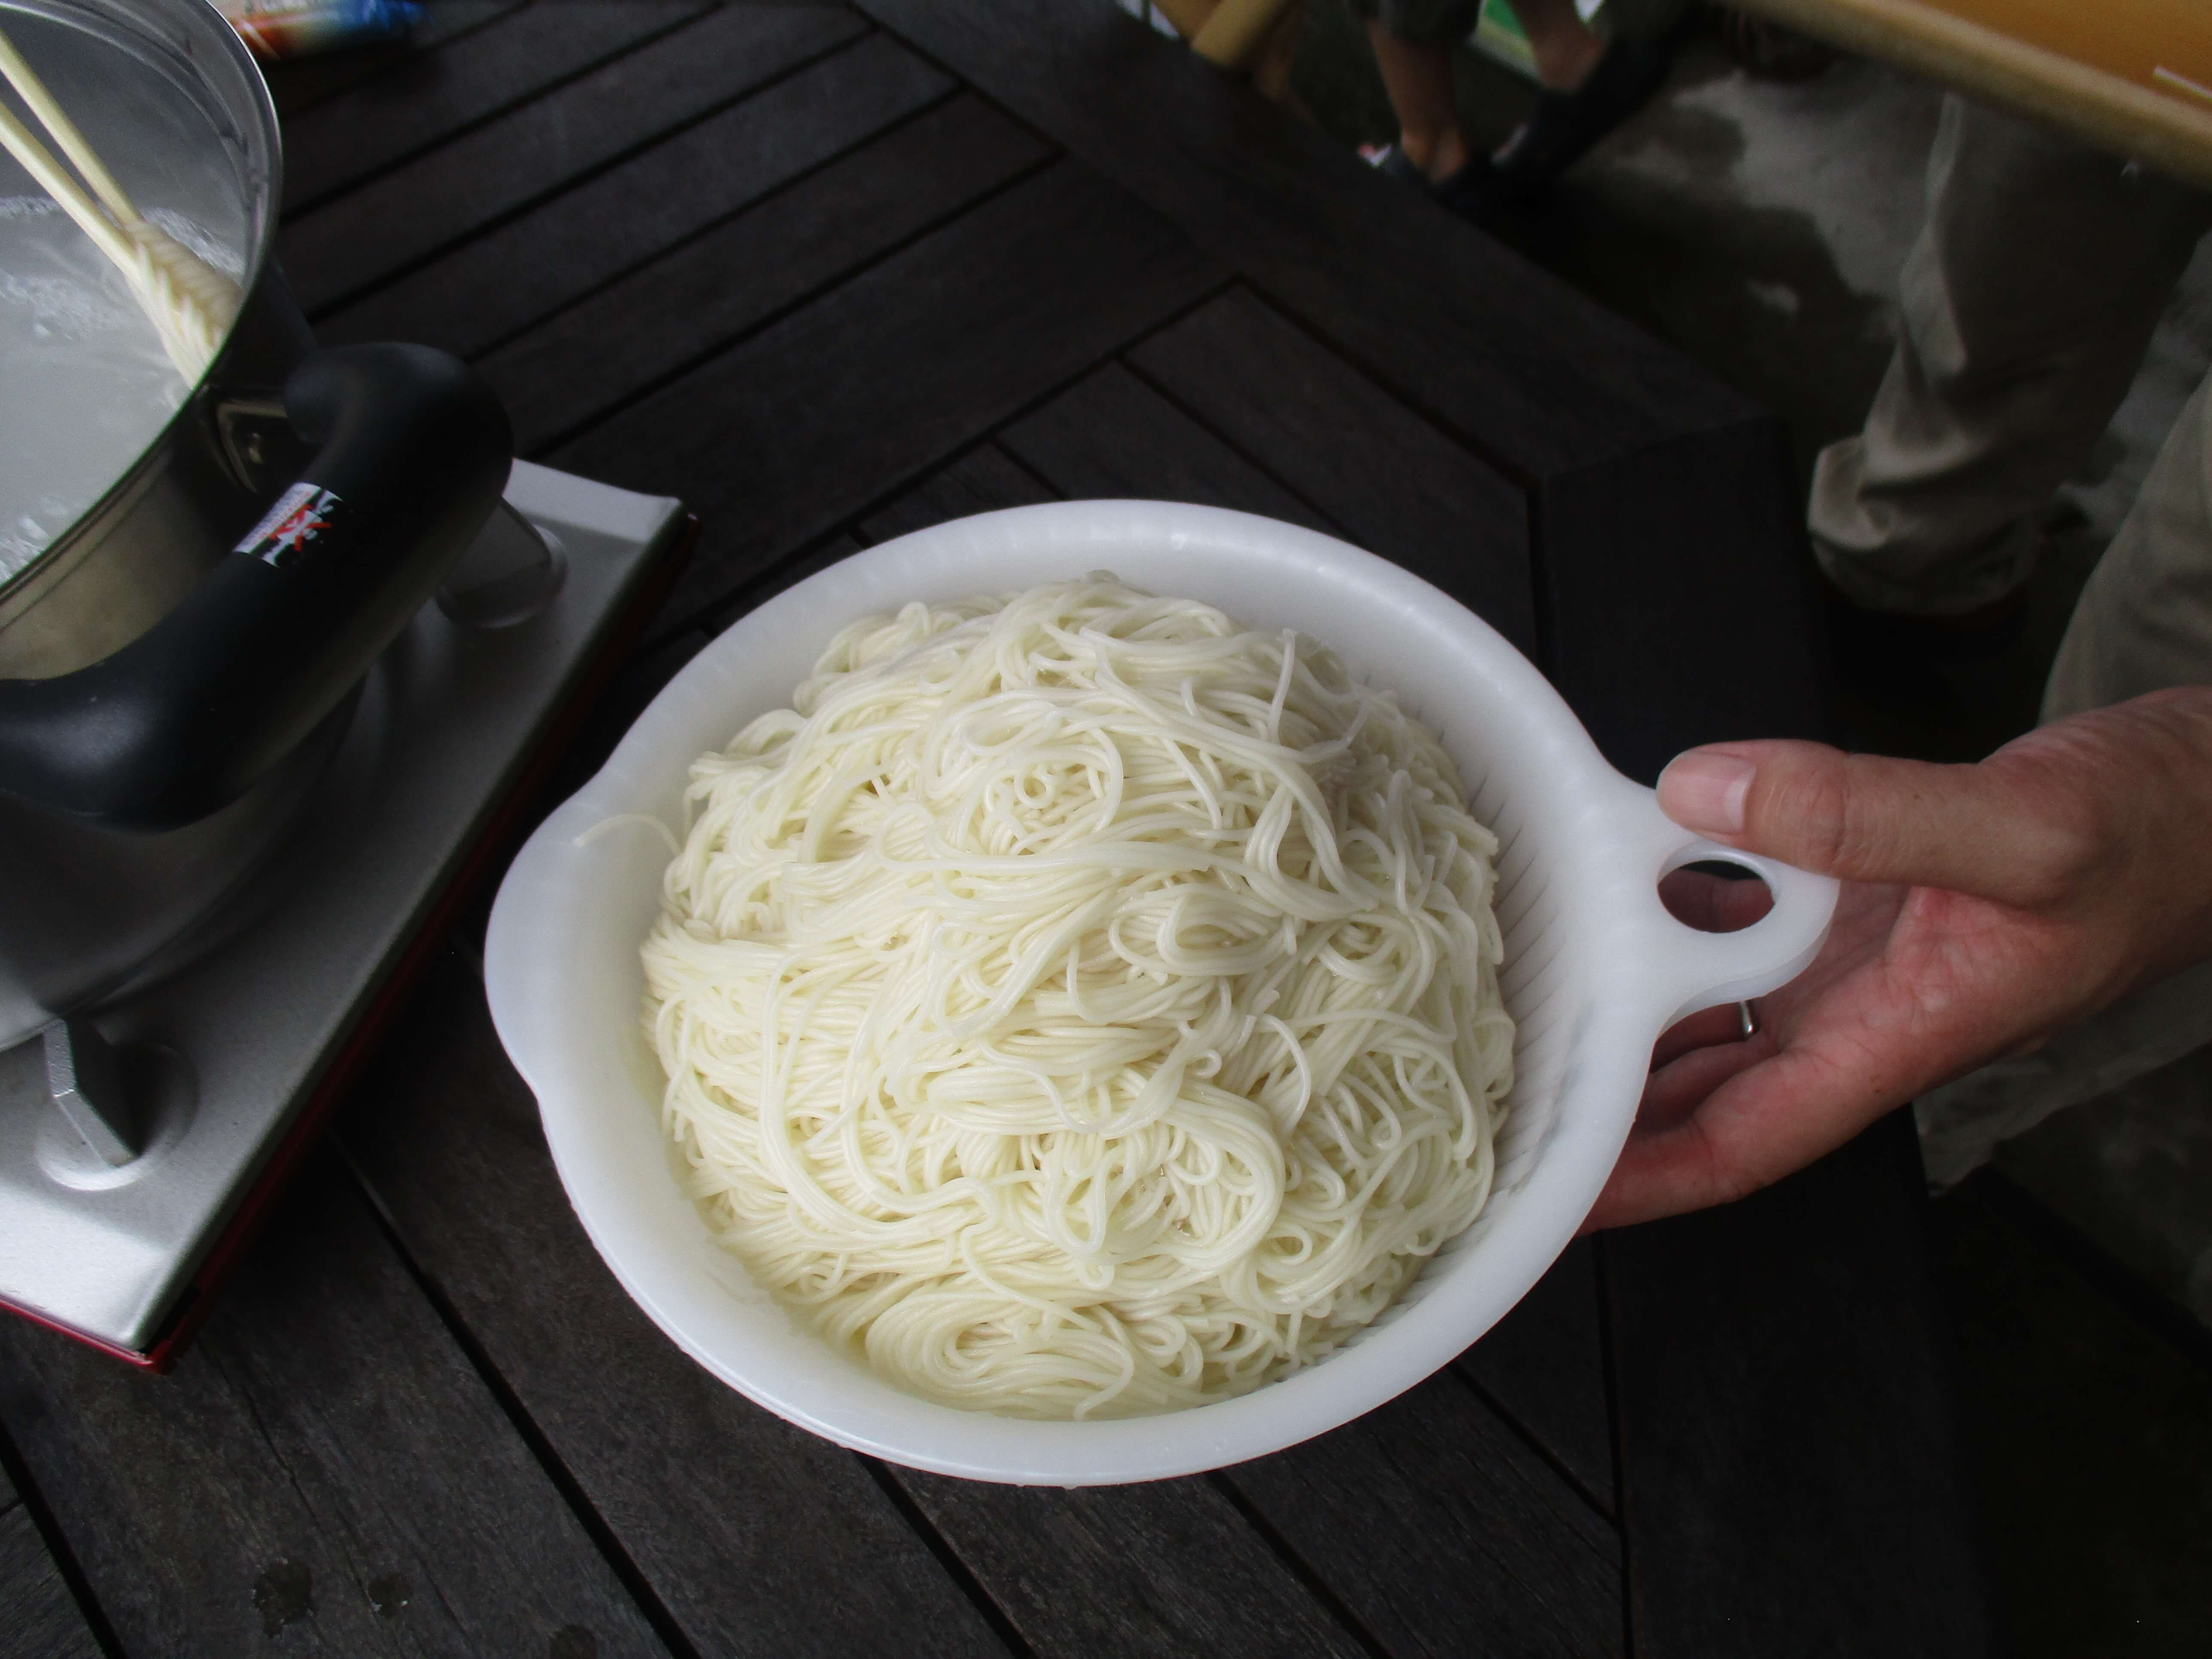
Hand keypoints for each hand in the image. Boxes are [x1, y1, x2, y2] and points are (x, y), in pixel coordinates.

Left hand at [1585, 687, 2211, 1230]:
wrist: (2205, 802)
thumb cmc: (2150, 836)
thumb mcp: (2020, 827)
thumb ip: (1867, 814)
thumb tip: (1709, 792)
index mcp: (1898, 1038)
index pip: (1739, 1146)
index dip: (1637, 1180)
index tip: (1547, 1191)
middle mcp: (1861, 1017)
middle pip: (1703, 1094)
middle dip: (1604, 1106)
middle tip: (1494, 1093)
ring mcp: (1855, 965)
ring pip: (1714, 1012)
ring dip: (1628, 1007)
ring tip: (1527, 998)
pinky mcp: (1856, 906)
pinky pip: (1743, 924)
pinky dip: (1680, 907)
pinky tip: (1626, 871)